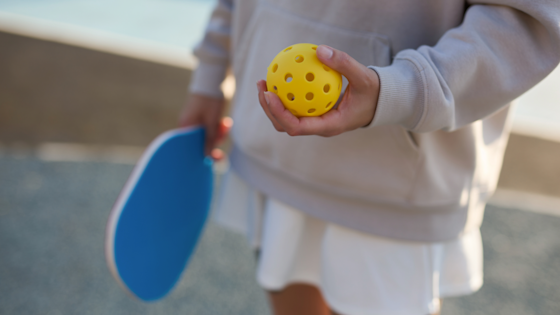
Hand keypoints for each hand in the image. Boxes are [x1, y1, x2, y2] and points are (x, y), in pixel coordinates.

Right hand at [179, 93, 232, 159]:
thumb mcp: (212, 121)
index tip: (217, 159)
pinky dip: (219, 128)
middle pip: (201, 143)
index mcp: (186, 127)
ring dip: (219, 134)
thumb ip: (209, 139)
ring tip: (225, 123)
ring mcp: (197, 121)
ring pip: (209, 136)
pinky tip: (225, 122)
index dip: (203, 155)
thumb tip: (207, 157)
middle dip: (214, 142)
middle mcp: (189, 125)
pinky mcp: (205, 117)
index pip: (191, 148)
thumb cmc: (210, 99)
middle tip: (224, 141)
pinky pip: (212, 129)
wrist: (215, 77)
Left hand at [257, 45, 379, 136]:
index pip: (297, 127)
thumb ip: (344, 63)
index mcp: (329, 126)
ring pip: (286, 119)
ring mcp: (315, 123)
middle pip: (284, 125)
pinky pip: (294, 107)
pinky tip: (279, 78)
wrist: (380, 101)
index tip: (270, 95)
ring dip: (271, 104)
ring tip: (264, 82)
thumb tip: (319, 50)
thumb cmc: (374, 92)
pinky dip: (284, 96)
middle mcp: (319, 128)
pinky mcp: (314, 115)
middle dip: (269, 108)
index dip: (279, 113)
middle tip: (263, 86)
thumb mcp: (364, 76)